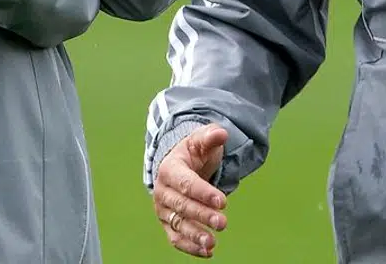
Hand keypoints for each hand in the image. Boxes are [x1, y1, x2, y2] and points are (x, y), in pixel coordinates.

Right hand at [152, 123, 229, 257]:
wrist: (179, 165)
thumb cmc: (192, 152)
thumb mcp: (200, 140)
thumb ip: (210, 136)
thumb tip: (221, 133)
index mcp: (169, 169)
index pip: (185, 183)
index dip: (203, 193)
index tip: (222, 201)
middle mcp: (162, 191)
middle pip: (182, 206)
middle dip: (202, 215)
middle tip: (223, 223)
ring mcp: (163, 210)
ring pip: (178, 225)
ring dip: (195, 235)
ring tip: (212, 243)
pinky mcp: (168, 224)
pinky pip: (176, 238)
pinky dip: (190, 246)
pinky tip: (208, 252)